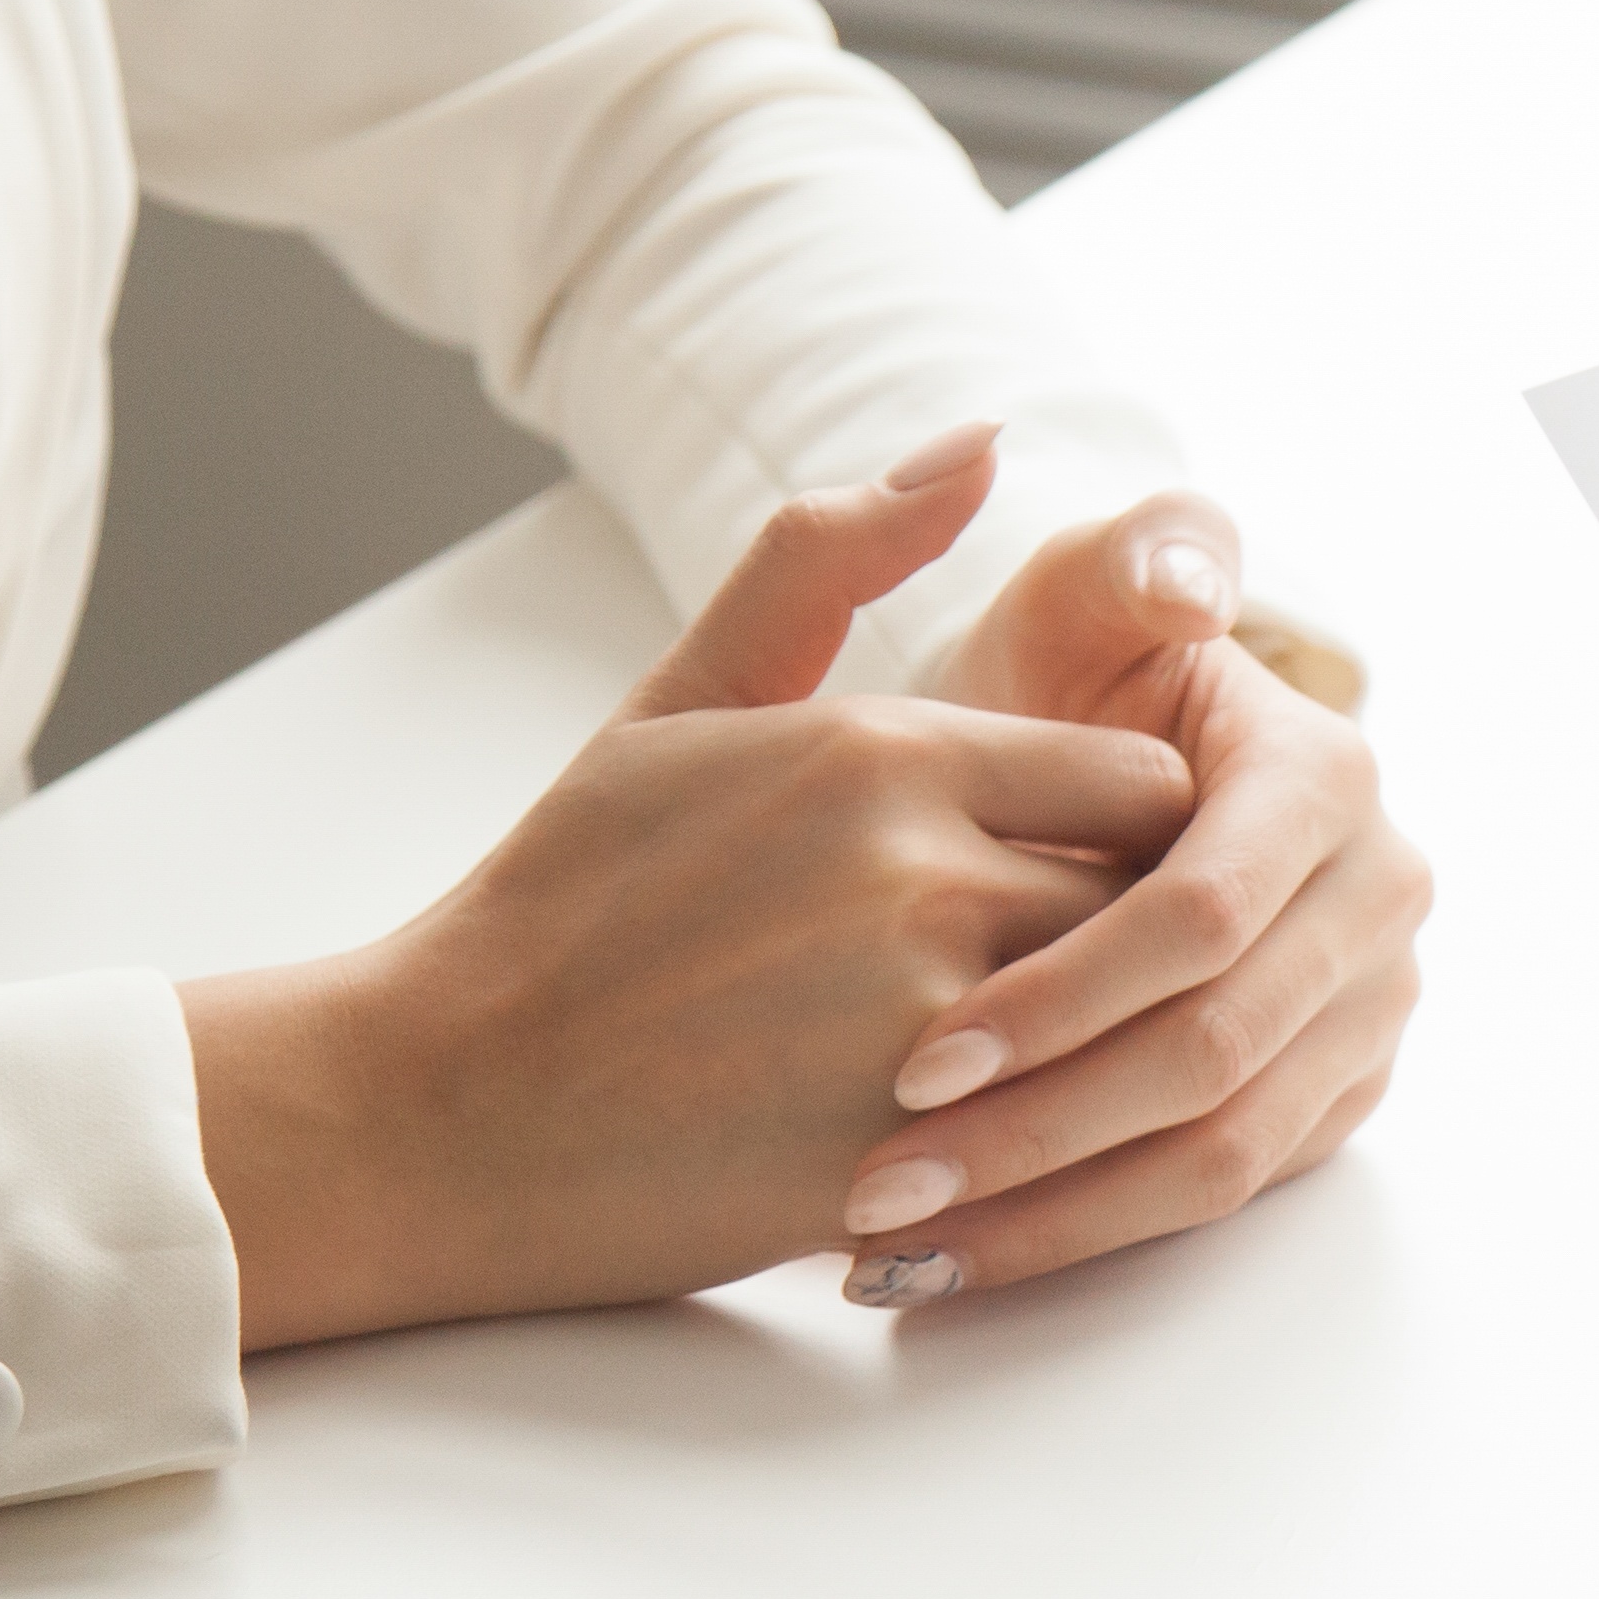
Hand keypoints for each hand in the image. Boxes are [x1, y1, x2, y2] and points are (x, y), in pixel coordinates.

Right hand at [185, 430, 1197, 1349]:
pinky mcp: (908, 1158)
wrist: (444, 1107)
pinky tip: (977, 1140)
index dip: (1126, 835)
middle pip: (1154, 902)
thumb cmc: (571, 898)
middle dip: (1126, 935)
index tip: (1073, 869)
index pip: (1147, 780)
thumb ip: (826, 561)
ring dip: (1096, 1038)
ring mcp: (923, 1024)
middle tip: (1063, 970)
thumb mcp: (685, 701)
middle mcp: (925, 875)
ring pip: (1119, 1022)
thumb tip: (977, 440)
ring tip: (1029, 1055)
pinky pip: (1059, 1136)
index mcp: (889, 753)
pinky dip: (1042, 1138)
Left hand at [838, 479, 1435, 1307]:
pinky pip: (1221, 1193)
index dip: (1064, 995)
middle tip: (883, 1183)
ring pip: (1221, 1149)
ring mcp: (1368, 1006)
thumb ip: (1123, 564)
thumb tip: (1192, 584)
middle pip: (1213, 1053)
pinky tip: (954, 1262)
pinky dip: (1084, 1234)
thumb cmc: (1052, 695)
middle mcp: (1378, 897)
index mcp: (1325, 777)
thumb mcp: (1072, 607)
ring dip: (1054, 1211)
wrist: (1084, 796)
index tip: (914, 1056)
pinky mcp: (1332, 1095)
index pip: (1202, 918)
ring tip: (895, 1247)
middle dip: (1040, 1128)